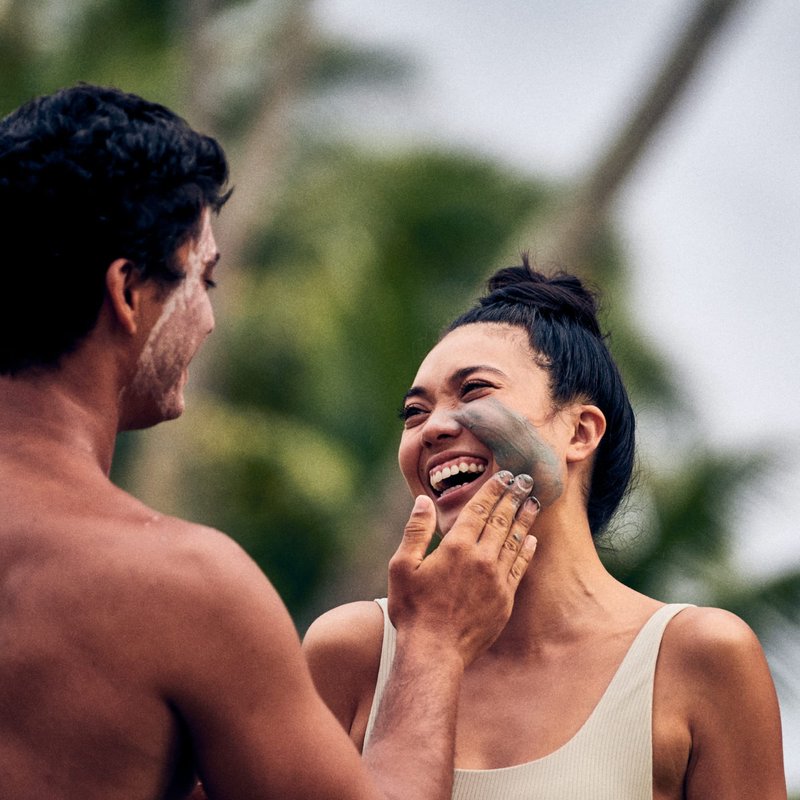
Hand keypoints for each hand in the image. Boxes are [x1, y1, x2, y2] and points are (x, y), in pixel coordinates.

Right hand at [387, 471, 537, 666]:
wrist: (434, 652)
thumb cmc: (413, 610)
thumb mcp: (401, 567)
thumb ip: (416, 531)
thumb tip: (424, 501)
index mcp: (456, 547)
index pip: (479, 510)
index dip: (493, 490)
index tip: (506, 475)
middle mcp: (481, 559)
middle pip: (501, 520)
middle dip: (514, 497)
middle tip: (527, 480)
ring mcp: (496, 580)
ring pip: (514, 541)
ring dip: (524, 519)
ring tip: (534, 502)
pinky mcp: (505, 599)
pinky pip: (519, 567)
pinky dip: (526, 550)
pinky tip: (531, 539)